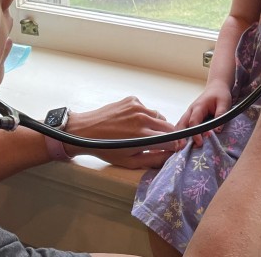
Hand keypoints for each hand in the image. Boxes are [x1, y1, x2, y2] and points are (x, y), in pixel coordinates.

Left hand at [63, 96, 180, 168]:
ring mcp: (137, 107)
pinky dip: (145, 116)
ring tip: (144, 133)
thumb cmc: (106, 149)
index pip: (172, 140)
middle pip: (169, 127)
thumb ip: (154, 160)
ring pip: (159, 116)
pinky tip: (133, 122)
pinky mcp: (132, 100)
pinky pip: (147, 108)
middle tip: (160, 143)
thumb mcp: (130, 161)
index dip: (175, 145)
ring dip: (157, 125)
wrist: (85, 131)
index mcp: (143, 137)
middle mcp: (142, 119)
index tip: (174, 148)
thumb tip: (171, 156)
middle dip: (168, 136)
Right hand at [176, 81, 232, 146]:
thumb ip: (220, 115)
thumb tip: (216, 131)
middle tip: (181, 148)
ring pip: (180, 125)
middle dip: (180, 136)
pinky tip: (181, 144)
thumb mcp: (224, 103)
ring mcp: (189, 113)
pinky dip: (180, 134)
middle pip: (182, 124)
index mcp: (199, 107)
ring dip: (178, 136)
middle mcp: (191, 110)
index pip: (194, 121)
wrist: (216, 87)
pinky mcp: (190, 117)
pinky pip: (183, 126)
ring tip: (178, 149)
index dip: (195, 133)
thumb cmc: (220, 95)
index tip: (199, 143)